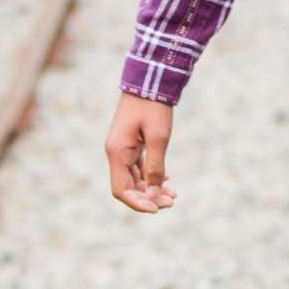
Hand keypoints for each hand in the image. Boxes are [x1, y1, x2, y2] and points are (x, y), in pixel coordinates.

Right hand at [106, 92, 176, 211]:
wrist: (150, 80)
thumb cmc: (154, 107)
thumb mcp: (159, 138)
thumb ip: (155, 167)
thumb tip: (153, 194)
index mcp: (117, 153)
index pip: (121, 190)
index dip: (138, 203)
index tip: (157, 208)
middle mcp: (116, 153)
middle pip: (128, 187)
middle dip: (148, 197)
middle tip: (172, 201)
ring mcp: (122, 149)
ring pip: (134, 178)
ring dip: (151, 188)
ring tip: (173, 194)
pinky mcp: (131, 144)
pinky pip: (137, 167)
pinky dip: (150, 176)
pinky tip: (166, 180)